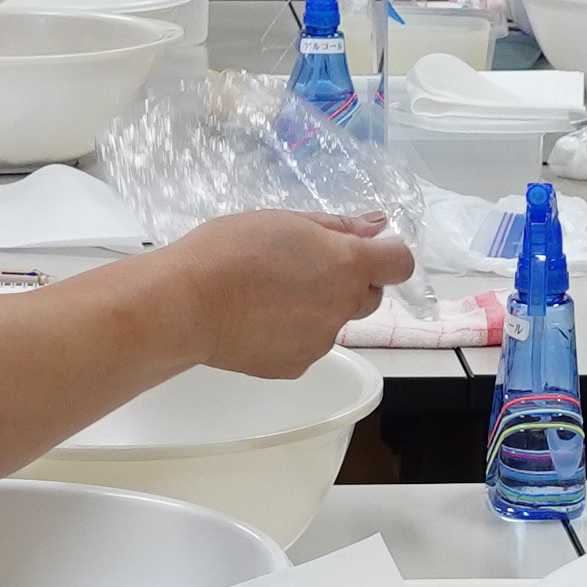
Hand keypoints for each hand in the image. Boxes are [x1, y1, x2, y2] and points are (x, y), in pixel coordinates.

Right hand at [148, 209, 405, 373]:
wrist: (185, 304)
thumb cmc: (228, 251)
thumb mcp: (285, 220)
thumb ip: (338, 227)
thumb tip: (377, 227)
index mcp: (345, 264)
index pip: (401, 263)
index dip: (388, 255)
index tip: (367, 250)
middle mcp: (341, 306)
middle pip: (370, 295)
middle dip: (350, 282)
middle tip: (305, 268)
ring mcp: (321, 341)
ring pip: (334, 321)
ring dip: (317, 308)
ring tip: (269, 296)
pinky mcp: (296, 366)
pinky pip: (307, 345)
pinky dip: (292, 334)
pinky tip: (258, 321)